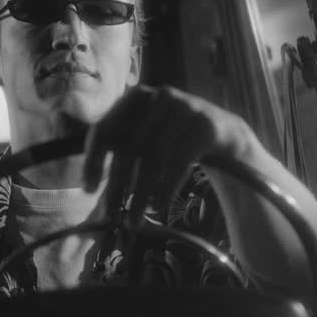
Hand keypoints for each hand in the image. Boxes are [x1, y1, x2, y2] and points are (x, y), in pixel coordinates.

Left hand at [82, 84, 254, 228]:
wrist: (228, 136)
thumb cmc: (176, 140)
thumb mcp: (147, 136)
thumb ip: (122, 148)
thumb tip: (89, 186)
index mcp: (136, 98)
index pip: (104, 129)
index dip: (93, 160)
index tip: (88, 190)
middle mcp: (160, 97)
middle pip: (129, 147)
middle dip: (117, 185)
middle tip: (110, 214)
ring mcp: (186, 108)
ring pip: (154, 157)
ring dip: (141, 193)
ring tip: (134, 219)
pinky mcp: (207, 126)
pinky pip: (180, 162)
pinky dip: (166, 187)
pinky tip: (158, 206)